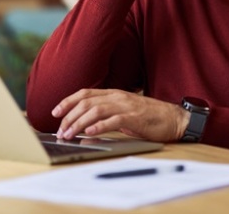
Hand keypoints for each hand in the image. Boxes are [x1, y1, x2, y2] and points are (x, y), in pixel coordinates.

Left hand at [51, 89, 188, 141]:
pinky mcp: (135, 118)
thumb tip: (86, 124)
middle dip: (69, 116)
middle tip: (60, 130)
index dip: (67, 101)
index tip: (55, 112)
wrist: (174, 119)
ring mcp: (126, 106)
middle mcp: (117, 97)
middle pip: (86, 102)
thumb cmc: (149, 117)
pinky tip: (90, 133)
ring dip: (79, 123)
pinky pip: (114, 120)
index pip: (85, 93)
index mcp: (113, 94)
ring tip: (69, 134)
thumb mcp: (124, 111)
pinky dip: (99, 126)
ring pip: (95, 111)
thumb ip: (107, 113)